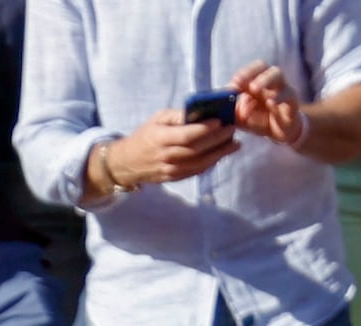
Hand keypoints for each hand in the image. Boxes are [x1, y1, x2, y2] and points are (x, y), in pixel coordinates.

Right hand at [104, 106, 236, 187]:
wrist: (126, 163)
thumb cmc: (145, 136)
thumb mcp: (156, 119)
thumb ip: (176, 116)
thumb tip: (198, 111)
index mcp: (160, 139)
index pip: (187, 135)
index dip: (205, 129)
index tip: (220, 121)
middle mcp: (166, 156)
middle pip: (197, 149)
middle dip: (218, 140)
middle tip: (232, 130)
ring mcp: (170, 170)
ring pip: (199, 163)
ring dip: (219, 154)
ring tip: (234, 144)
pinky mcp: (174, 178)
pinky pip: (196, 172)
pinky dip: (210, 163)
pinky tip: (221, 155)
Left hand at [230, 61, 303, 143]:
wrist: (282, 133)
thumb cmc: (261, 121)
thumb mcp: (243, 117)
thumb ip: (232, 110)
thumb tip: (221, 104)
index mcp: (257, 82)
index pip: (250, 70)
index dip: (241, 74)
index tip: (232, 84)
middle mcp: (270, 82)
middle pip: (263, 66)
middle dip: (250, 71)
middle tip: (239, 81)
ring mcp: (282, 89)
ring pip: (277, 75)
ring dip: (264, 80)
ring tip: (254, 89)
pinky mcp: (292, 102)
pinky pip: (288, 94)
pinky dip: (278, 97)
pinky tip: (270, 102)